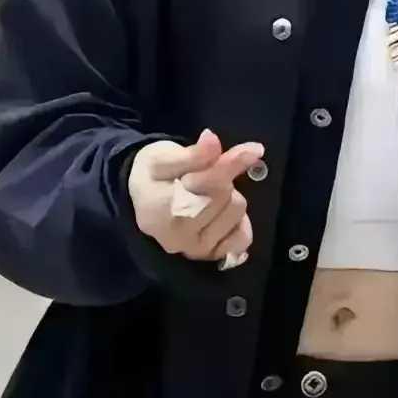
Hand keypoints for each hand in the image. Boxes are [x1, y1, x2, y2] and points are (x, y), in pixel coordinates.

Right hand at [128, 129, 263, 264]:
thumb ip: (192, 154)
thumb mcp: (163, 157)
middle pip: (224, 195)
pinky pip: (243, 237)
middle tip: (206, 172)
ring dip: (229, 195)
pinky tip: (222, 212)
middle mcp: (178, 237)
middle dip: (222, 176)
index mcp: (161, 208)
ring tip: (208, 192)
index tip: (253, 149)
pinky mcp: (210, 257)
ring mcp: (195, 250)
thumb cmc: (152, 175)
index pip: (206, 184)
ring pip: (237, 211)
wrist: (144, 201)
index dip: (230, 164)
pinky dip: (239, 221)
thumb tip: (213, 140)